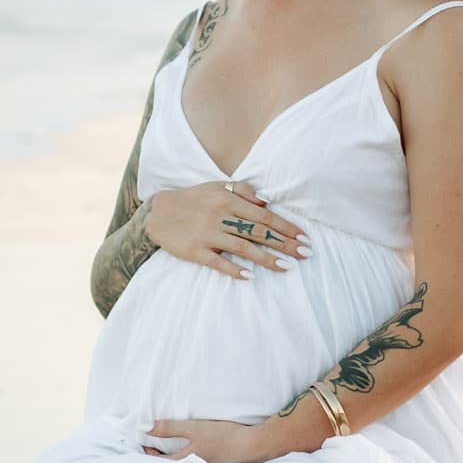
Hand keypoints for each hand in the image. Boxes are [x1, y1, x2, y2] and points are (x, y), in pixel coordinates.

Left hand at [142, 416, 285, 462]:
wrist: (253, 445)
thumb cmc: (223, 437)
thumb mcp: (194, 428)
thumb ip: (169, 428)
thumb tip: (145, 429)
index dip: (148, 452)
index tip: (145, 440)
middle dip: (159, 456)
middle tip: (153, 443)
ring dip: (172, 456)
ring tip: (168, 445)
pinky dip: (186, 457)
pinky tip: (190, 449)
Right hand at [144, 179, 309, 279]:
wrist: (157, 213)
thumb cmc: (193, 199)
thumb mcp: (216, 186)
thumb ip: (242, 191)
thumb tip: (267, 202)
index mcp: (227, 198)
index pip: (264, 215)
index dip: (286, 227)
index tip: (304, 237)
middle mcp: (219, 215)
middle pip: (258, 231)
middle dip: (284, 243)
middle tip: (305, 254)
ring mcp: (206, 234)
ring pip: (242, 247)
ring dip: (266, 258)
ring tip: (286, 267)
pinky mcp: (193, 251)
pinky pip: (216, 262)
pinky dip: (233, 269)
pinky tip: (249, 276)